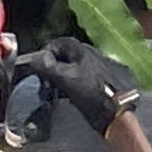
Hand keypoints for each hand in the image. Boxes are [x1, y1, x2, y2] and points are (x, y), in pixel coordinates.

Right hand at [14, 36, 137, 131]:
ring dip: (60, 78)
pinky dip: (71, 86)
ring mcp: (96, 66)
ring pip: (71, 68)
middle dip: (51, 68)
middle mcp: (89, 53)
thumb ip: (48, 67)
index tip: (37, 70)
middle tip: (43, 82)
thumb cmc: (91, 91)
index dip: (44, 55)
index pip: (56, 43)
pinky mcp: (100, 80)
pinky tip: (68, 97)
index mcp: (80, 49)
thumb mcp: (66, 78)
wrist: (117, 108)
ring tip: (53, 92)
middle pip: (64, 56)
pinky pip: (80, 78)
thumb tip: (33, 58)